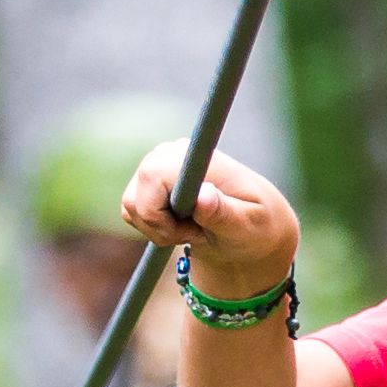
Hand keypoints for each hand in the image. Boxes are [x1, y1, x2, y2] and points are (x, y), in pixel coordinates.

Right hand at [119, 139, 303, 299]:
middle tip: (197, 233)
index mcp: (197, 156)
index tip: (193, 228)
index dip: (159, 213)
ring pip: (130, 206)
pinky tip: (181, 226)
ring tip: (193, 230)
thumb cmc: (257, 226)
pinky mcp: (149, 180)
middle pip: (136, 198)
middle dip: (160, 227)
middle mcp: (171, 152)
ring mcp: (157, 164)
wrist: (251, 227)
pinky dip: (153, 227)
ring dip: (158, 230)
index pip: (152, 176)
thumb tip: (202, 194)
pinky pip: (131, 210)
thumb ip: (223, 212)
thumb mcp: (247, 226)